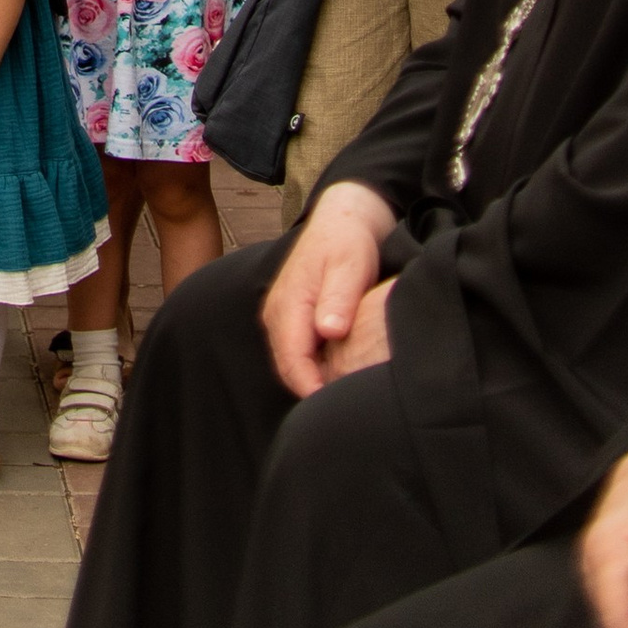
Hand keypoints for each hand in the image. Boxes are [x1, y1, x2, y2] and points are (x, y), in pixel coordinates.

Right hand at [261, 183, 394, 398]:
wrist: (342, 218)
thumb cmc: (349, 241)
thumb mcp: (350, 266)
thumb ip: (338, 298)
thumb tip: (329, 331)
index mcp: (288, 302)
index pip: (292, 361)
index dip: (312, 389)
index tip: (337, 408)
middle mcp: (277, 312)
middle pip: (288, 368)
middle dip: (312, 391)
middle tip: (347, 409)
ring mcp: (281, 315)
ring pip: (291, 363)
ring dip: (312, 381)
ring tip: (344, 396)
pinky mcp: (291, 317)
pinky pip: (296, 353)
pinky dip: (313, 368)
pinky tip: (338, 374)